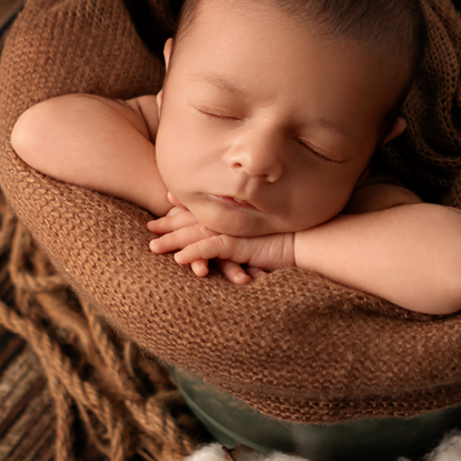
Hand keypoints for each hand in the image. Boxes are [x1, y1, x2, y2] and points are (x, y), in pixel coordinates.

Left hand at [146, 194, 294, 283]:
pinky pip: (211, 249)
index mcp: (236, 215)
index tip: (168, 201)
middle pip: (195, 220)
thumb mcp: (266, 233)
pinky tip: (178, 259)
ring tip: (153, 247)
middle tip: (150, 226)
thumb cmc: (292, 237)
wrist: (310, 240)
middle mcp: (232, 219)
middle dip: (170, 223)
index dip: (185, 206)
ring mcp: (234, 231)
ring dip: (173, 240)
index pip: (206, 208)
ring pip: (196, 234)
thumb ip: (250, 232)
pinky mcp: (239, 245)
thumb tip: (244, 240)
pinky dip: (194, 253)